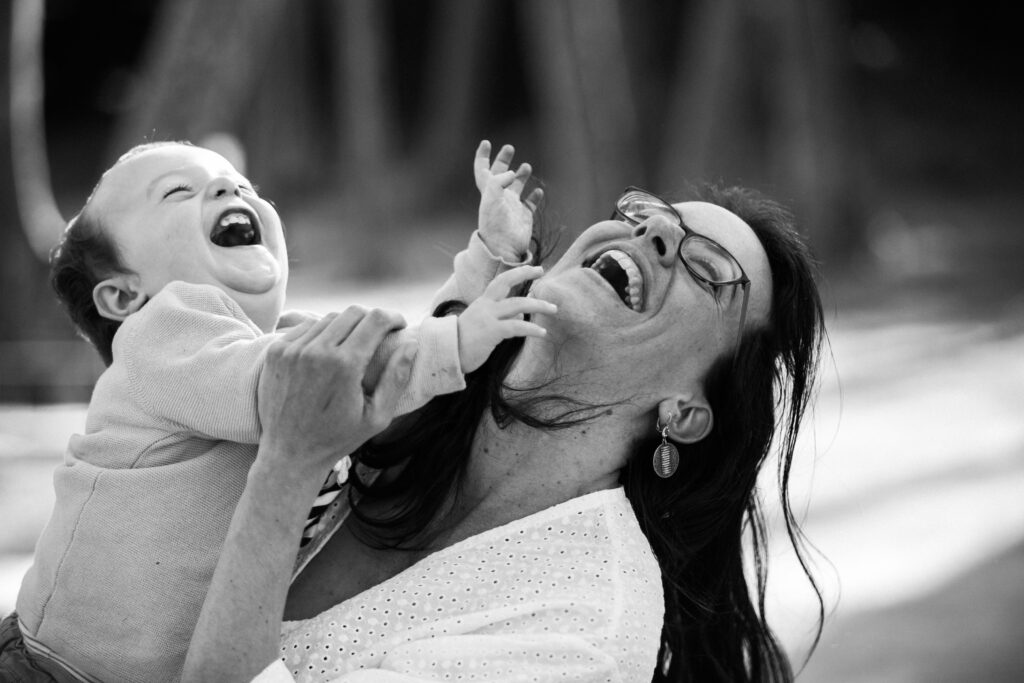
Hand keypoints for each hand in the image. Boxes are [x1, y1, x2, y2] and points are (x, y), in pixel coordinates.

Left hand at [257, 306, 415, 474]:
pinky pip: (306, 328)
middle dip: (372, 319)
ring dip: (346, 326)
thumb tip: (411, 345)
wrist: (289, 454)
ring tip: (352, 346)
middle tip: (378, 336)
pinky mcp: (276, 352)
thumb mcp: (377, 417)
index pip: (375, 320)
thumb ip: (396, 378)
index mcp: (344, 365)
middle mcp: (316, 351)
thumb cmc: (336, 439)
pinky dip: (321, 333)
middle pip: (353, 313)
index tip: (399, 326)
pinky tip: (327, 352)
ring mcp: (292, 350)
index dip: (393, 318)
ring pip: (329, 318)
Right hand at [457, 265, 556, 372]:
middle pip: (506, 283)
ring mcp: (487, 317)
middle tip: (541, 271)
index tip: (533, 267)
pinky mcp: (491, 332)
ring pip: (517, 305)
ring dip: (538, 305)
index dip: (517, 272)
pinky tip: (542, 333)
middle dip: (524, 274)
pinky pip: (516, 327)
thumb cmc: (465, 343)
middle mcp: (485, 306)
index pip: (500, 281)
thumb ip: (502, 318)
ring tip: (553, 308)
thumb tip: (521, 316)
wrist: (447, 355)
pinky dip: (531, 329)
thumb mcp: (484, 326)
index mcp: (482, 303)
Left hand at [474, 140, 543, 261]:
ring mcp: (512, 207)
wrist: (505, 249)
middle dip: (503, 160)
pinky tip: (538, 191)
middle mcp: (499, 198)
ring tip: (526, 167)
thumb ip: (498, 182)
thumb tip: (512, 173)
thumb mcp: (492, 200)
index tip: (486, 142)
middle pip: (500, 174)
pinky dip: (534, 196)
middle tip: (510, 147)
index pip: (482, 170)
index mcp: (488, 192)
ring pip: (516, 186)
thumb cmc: (495, 225)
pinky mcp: (524, 217)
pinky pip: (530, 203)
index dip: (483, 156)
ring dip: (521, 175)